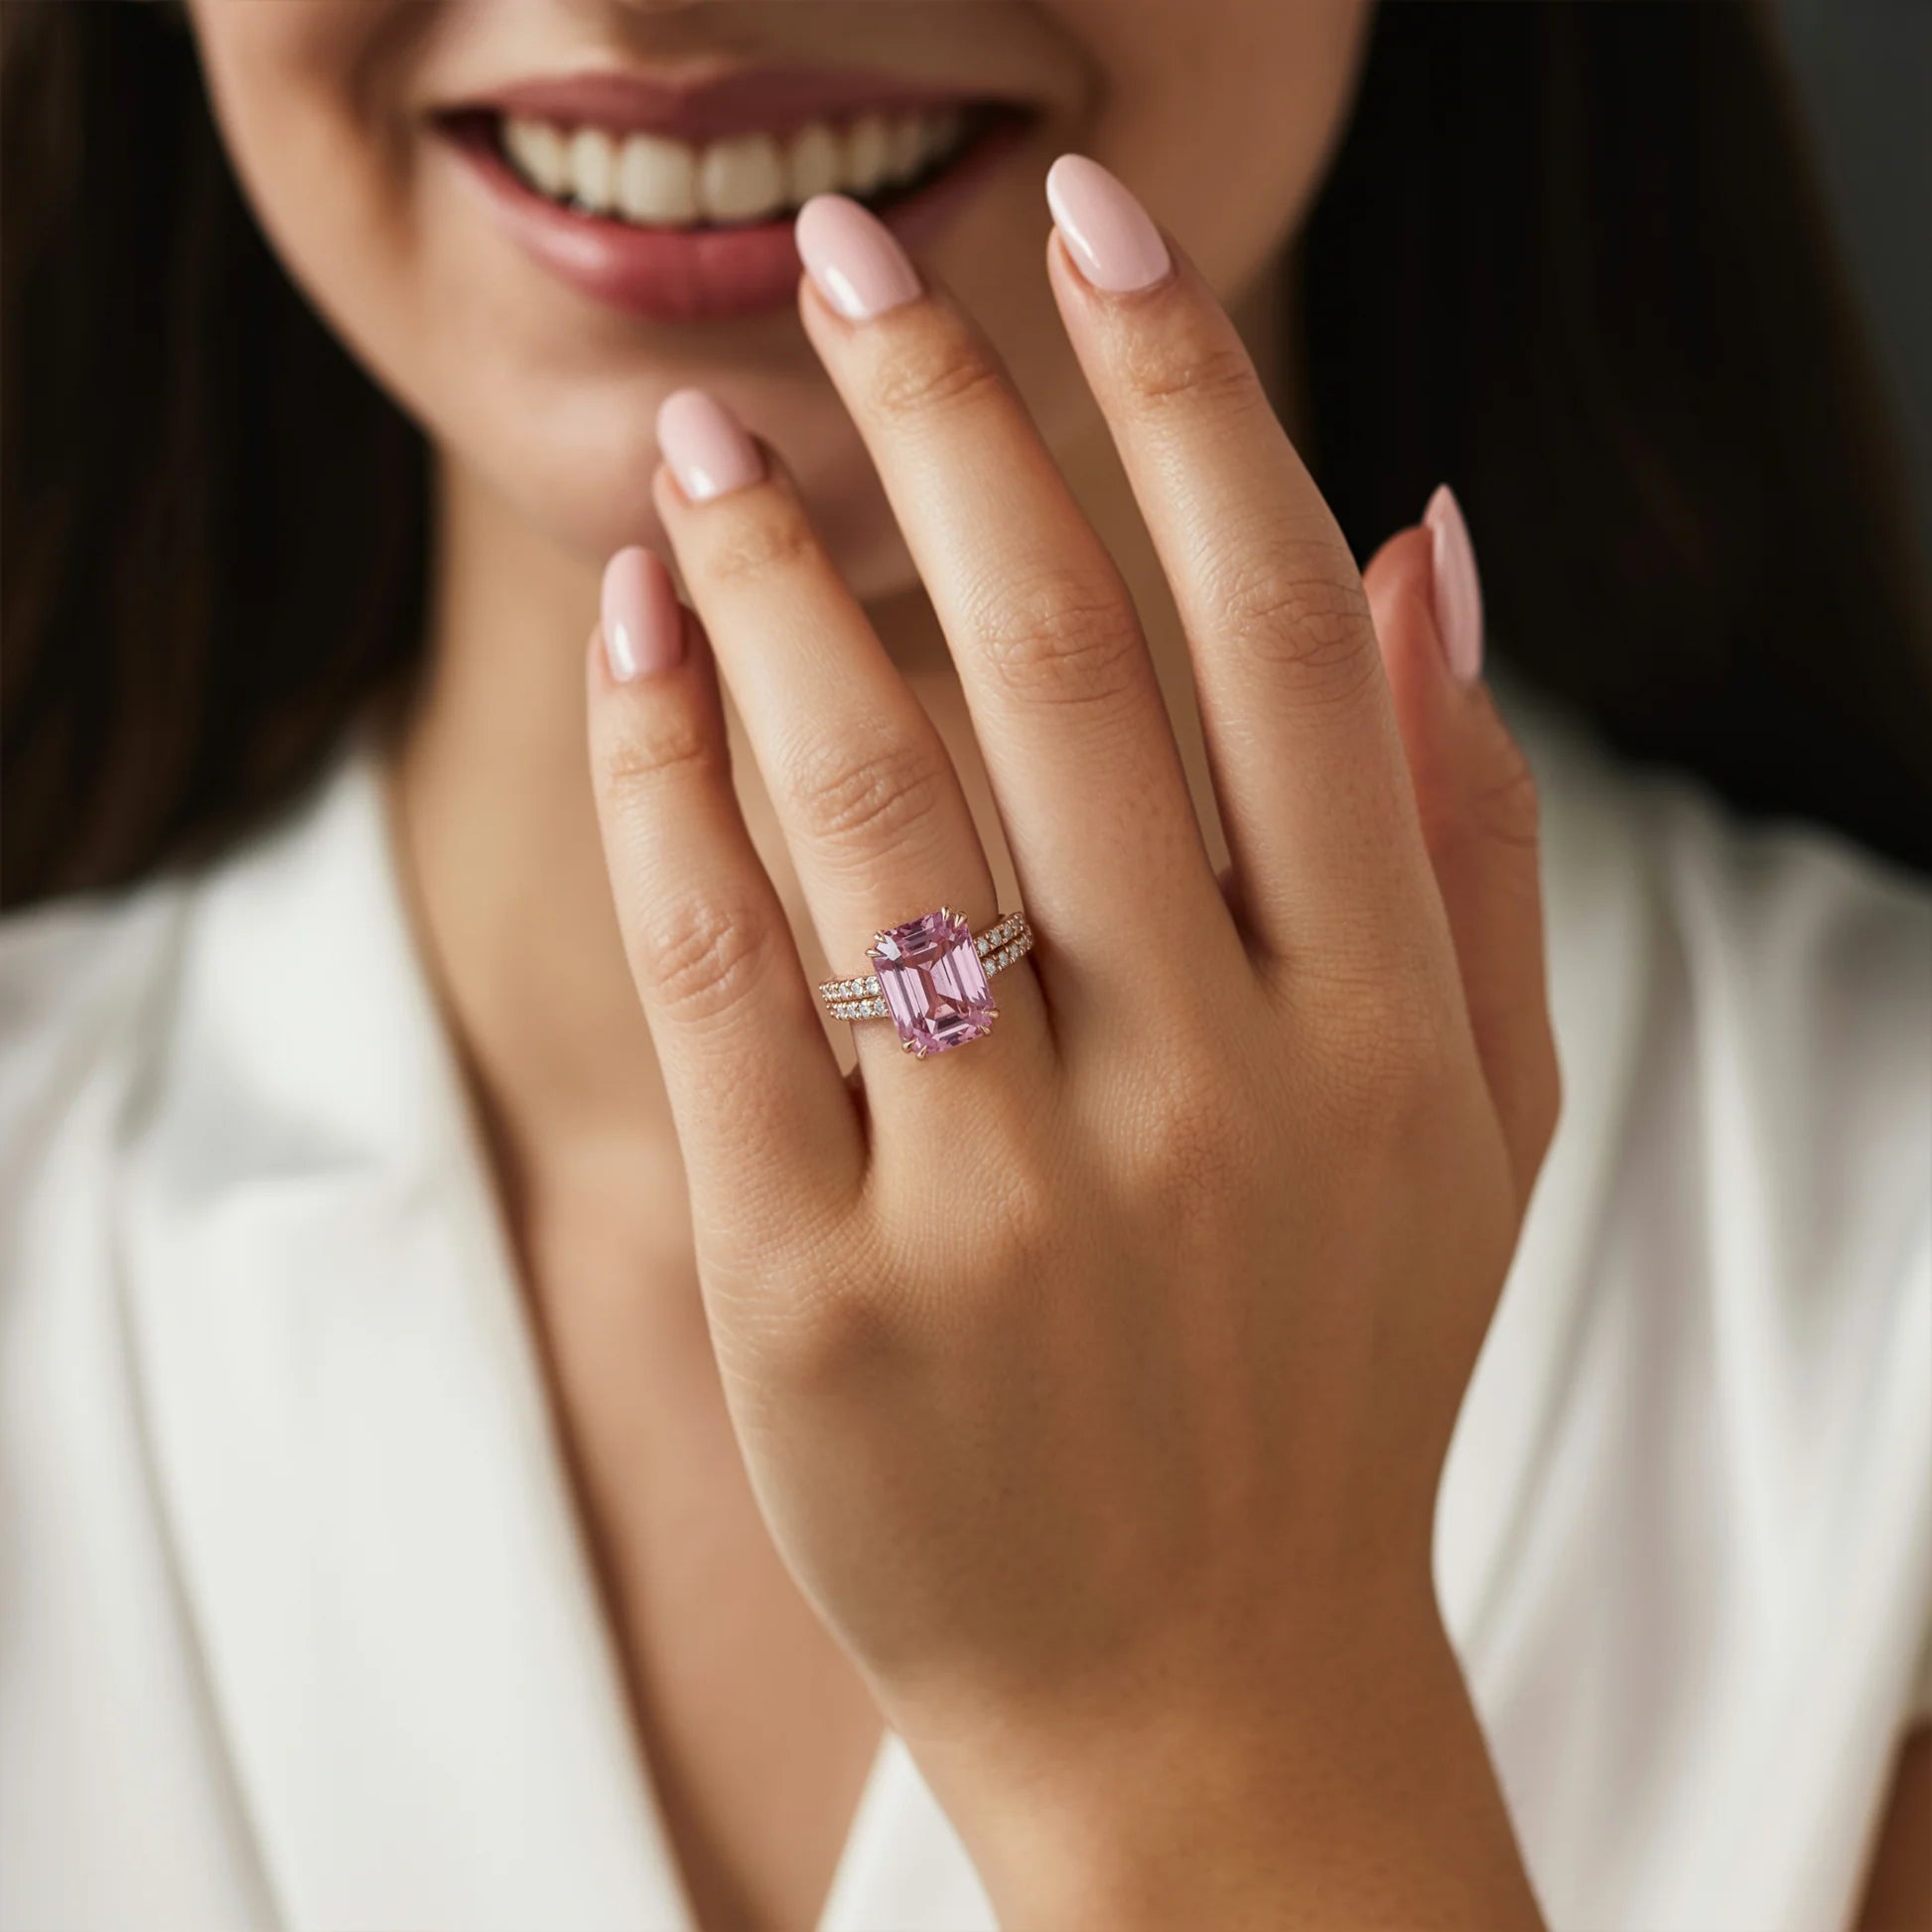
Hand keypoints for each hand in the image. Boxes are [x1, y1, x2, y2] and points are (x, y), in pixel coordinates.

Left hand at [586, 163, 1555, 1927]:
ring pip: (872, 797)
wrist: (1204, 1689)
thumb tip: (1426, 536)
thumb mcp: (1479, 1120)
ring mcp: (1009, 1199)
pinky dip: (666, 785)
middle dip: (957, 415)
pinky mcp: (823, 1297)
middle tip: (866, 264)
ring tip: (711, 444)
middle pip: (1062, 664)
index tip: (1096, 236)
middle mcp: (1210, 1090)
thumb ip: (1471, 827)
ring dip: (772, 575)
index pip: (1274, 631)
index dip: (1187, 397)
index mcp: (1382, 1024)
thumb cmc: (1329, 1374)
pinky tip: (641, 647)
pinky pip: (724, 981)